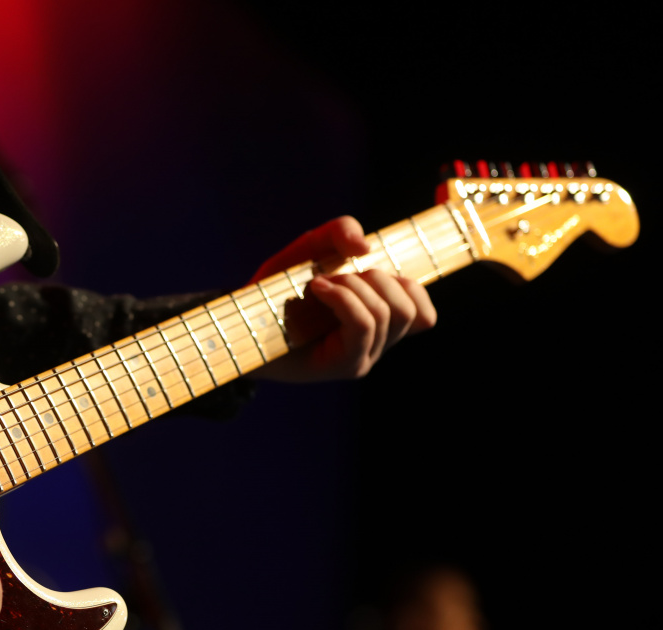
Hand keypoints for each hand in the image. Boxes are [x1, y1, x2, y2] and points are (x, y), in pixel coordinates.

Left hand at [253, 216, 436, 381]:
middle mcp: (375, 344)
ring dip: (355, 286)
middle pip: (411, 309)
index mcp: (377, 322)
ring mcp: (362, 357)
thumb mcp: (309, 249)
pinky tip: (317, 288)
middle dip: (378, 278)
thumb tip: (365, 246)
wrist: (238, 325)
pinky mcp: (343, 364)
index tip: (369, 270)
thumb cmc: (274, 292)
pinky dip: (344, 297)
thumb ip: (338, 232)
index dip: (411, 287)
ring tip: (320, 283)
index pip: (425, 316)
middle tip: (335, 276)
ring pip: (390, 314)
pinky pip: (364, 324)